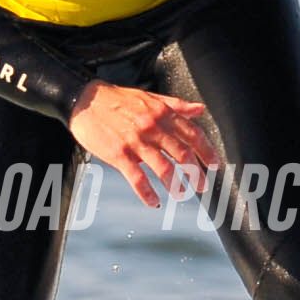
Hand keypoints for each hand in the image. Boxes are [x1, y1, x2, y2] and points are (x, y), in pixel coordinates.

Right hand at [67, 82, 219, 207]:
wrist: (85, 100)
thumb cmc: (116, 99)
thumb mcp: (149, 97)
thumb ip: (176, 105)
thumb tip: (199, 110)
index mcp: (162, 113)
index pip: (192, 134)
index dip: (206, 151)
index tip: (214, 164)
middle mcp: (152, 127)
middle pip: (182, 154)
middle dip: (196, 173)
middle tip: (202, 185)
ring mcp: (136, 142)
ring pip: (164, 168)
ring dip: (176, 185)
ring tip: (180, 194)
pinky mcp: (119, 154)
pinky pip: (137, 178)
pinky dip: (147, 193)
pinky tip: (153, 202)